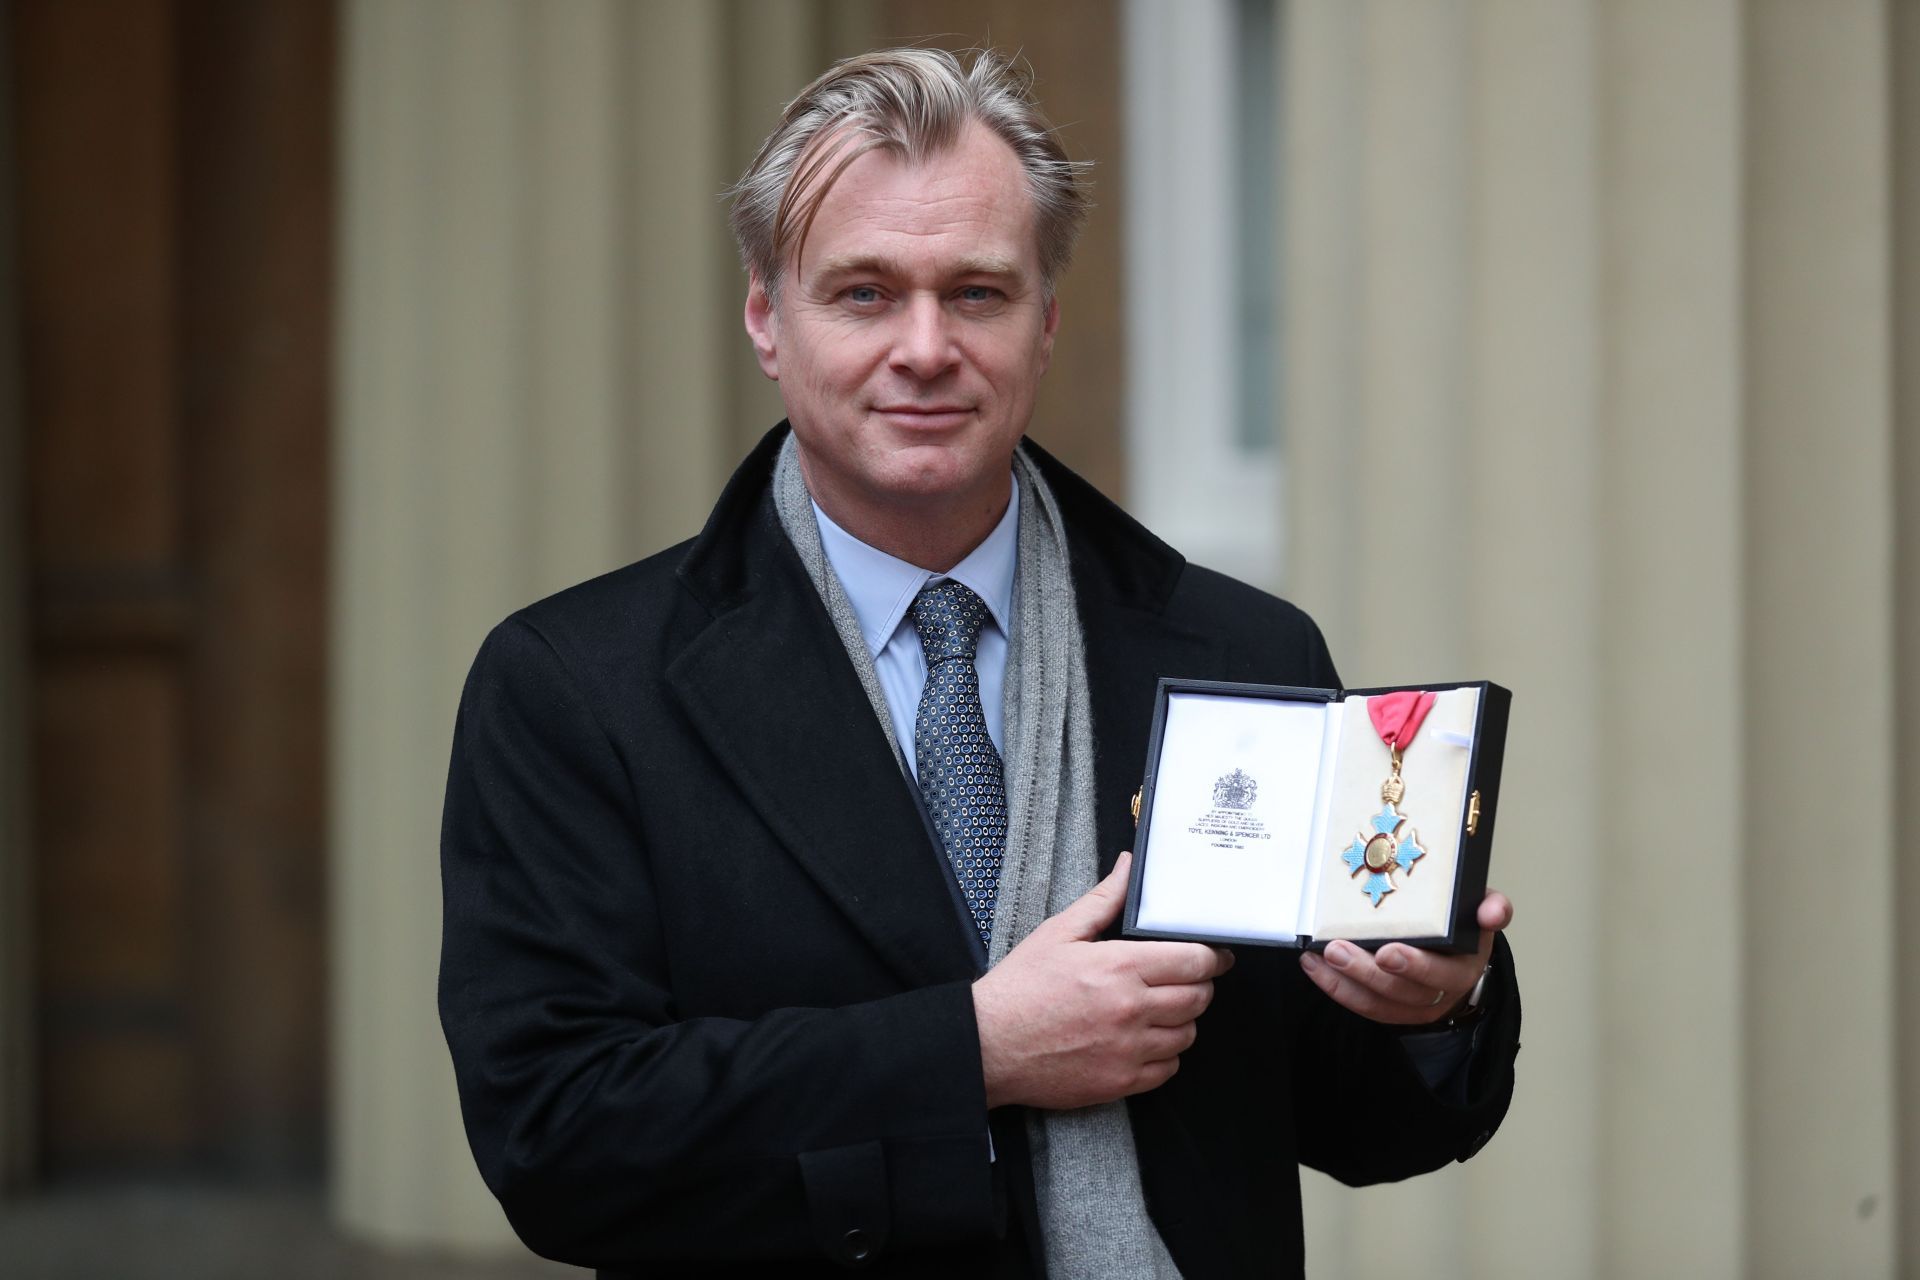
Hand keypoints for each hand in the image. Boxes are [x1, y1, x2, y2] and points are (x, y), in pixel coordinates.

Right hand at [972, 852, 1235, 1109]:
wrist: (989, 1044)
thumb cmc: (1020, 988)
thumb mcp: (1059, 932)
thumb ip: (1103, 900)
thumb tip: (1129, 868)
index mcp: (1120, 967)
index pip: (1195, 961)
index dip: (1212, 957)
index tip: (1213, 956)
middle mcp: (1131, 1010)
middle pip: (1199, 998)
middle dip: (1199, 986)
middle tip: (1184, 980)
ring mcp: (1128, 1050)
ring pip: (1187, 1034)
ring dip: (1182, 1020)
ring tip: (1161, 1010)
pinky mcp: (1120, 1082)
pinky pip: (1168, 1069)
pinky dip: (1165, 1055)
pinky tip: (1145, 1040)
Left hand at [1298, 889, 1512, 1026]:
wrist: (1461, 957)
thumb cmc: (1464, 927)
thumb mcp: (1482, 911)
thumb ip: (1493, 908)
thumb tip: (1492, 913)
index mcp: (1464, 968)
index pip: (1441, 973)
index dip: (1414, 966)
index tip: (1387, 951)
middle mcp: (1439, 993)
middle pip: (1402, 992)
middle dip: (1367, 973)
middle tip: (1338, 950)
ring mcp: (1413, 1006)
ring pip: (1377, 1003)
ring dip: (1344, 981)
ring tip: (1319, 956)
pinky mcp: (1390, 1010)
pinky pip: (1361, 1005)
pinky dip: (1335, 987)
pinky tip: (1313, 965)